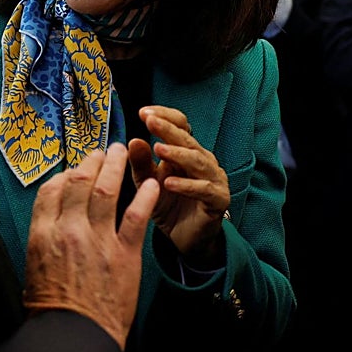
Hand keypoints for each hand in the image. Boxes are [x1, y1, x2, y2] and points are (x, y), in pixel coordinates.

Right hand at [23, 144, 158, 349]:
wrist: (73, 336)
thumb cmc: (52, 308)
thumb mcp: (35, 266)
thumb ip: (45, 237)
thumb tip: (53, 218)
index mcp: (43, 234)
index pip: (52, 189)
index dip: (65, 173)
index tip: (75, 169)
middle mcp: (69, 230)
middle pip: (79, 182)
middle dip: (91, 162)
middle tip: (101, 152)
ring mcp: (97, 239)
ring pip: (107, 191)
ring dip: (115, 166)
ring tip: (122, 152)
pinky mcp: (124, 253)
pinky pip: (136, 216)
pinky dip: (145, 196)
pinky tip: (152, 184)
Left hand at [127, 106, 230, 265]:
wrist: (186, 239)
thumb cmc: (169, 206)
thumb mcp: (147, 183)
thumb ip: (141, 163)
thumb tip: (133, 139)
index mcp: (186, 151)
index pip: (180, 125)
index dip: (164, 116)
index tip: (143, 112)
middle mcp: (203, 160)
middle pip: (187, 139)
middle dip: (168, 129)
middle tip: (150, 121)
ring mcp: (214, 178)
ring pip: (197, 161)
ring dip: (178, 154)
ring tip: (159, 149)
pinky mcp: (218, 199)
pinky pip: (204, 189)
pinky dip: (186, 185)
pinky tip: (168, 183)